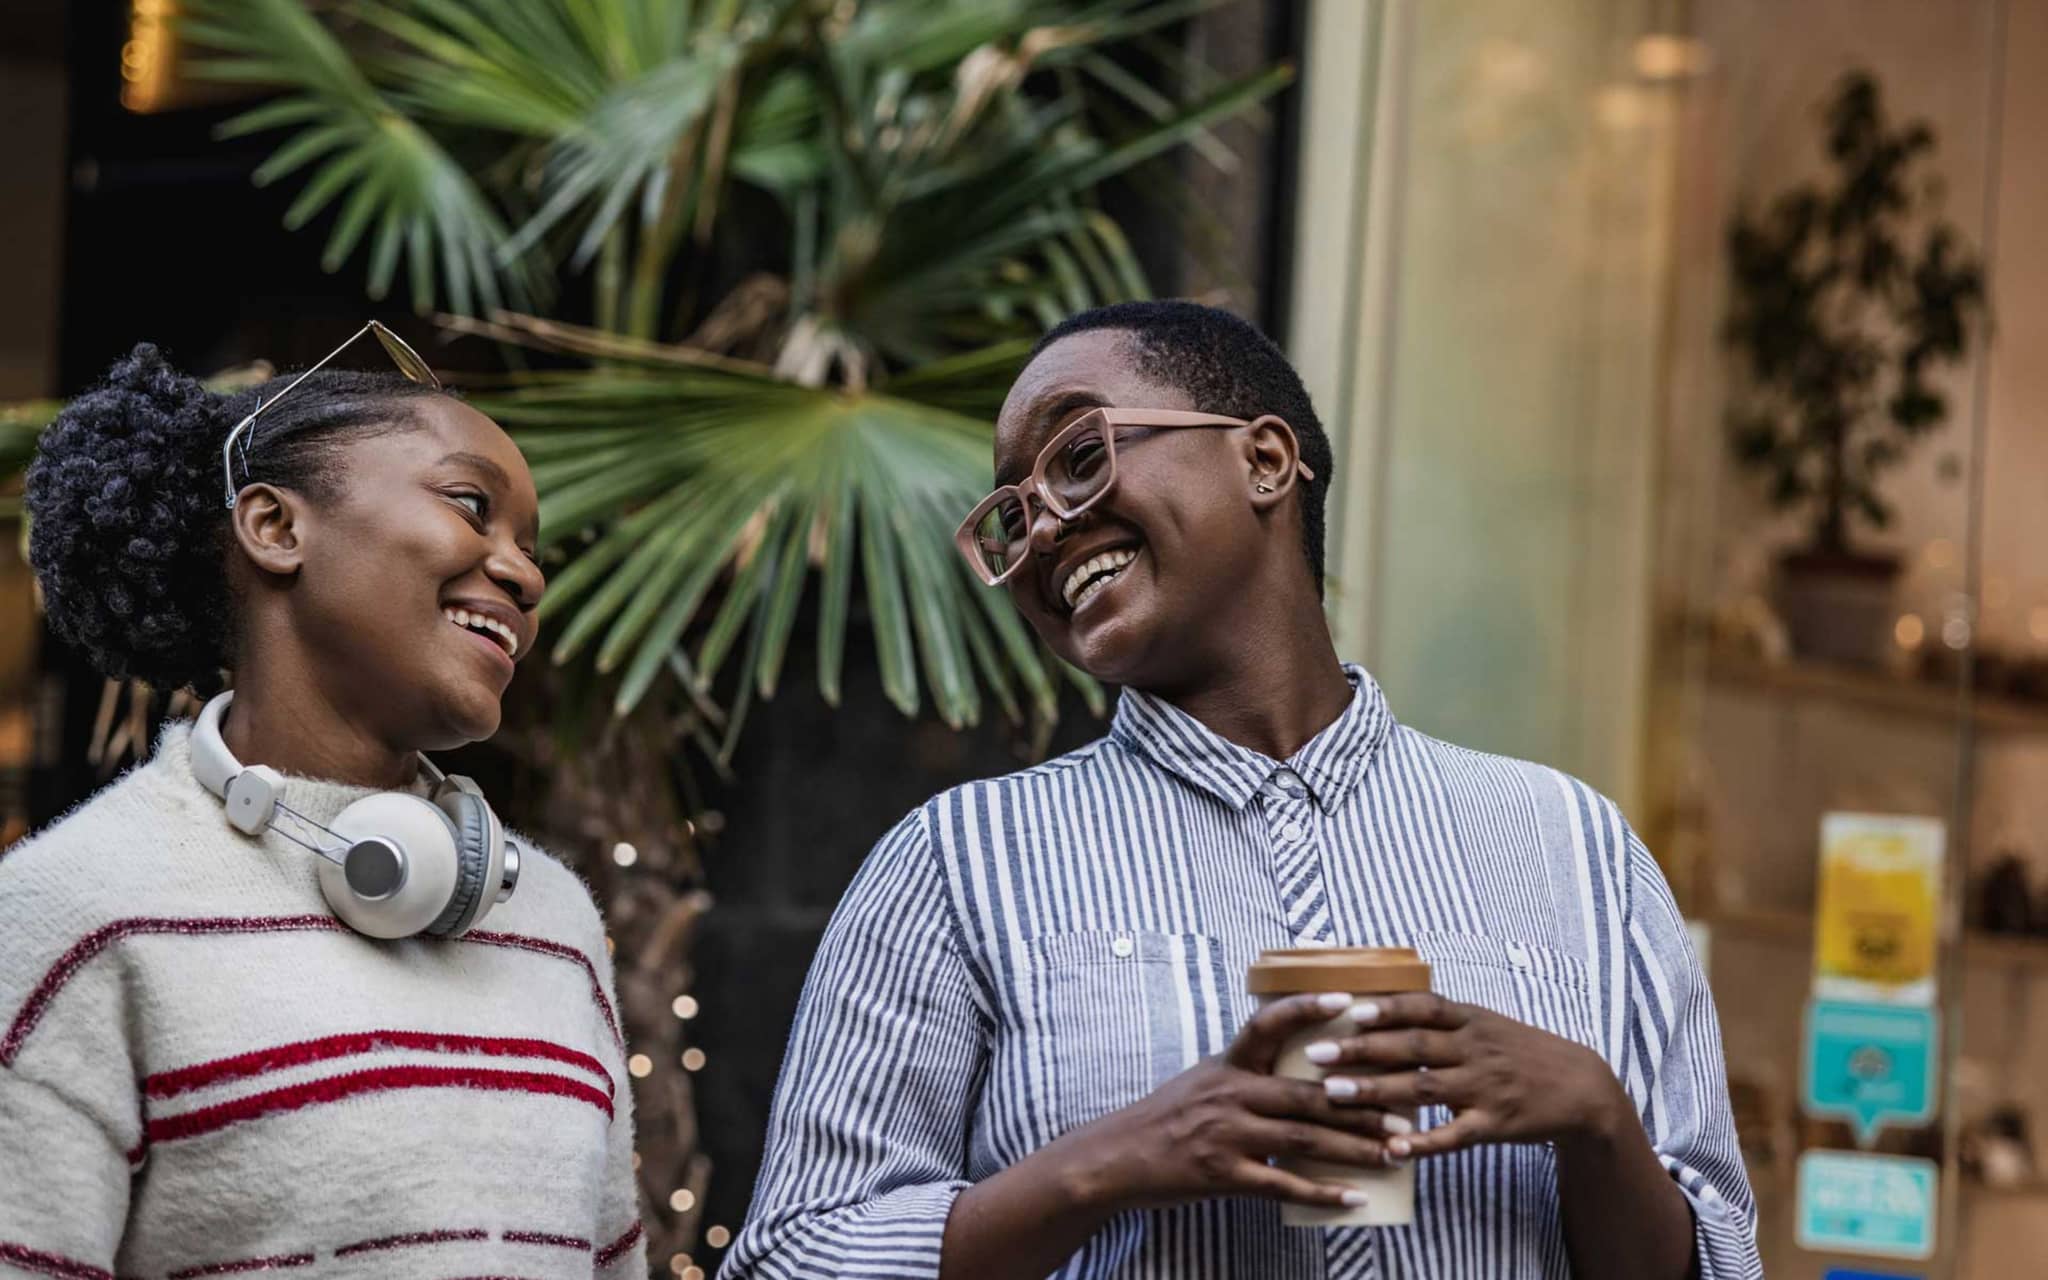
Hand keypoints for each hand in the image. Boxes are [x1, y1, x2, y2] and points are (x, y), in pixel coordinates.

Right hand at [1052, 992, 1408, 1213]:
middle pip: (1306, 1095)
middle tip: (1404, 1111)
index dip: (1308, 1009)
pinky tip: (1354, 1198)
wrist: (1118, 1157)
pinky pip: (1282, 1186)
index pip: (1269, 1025)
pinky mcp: (1224, 1175)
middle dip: (1361, 1104)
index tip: (1350, 1001)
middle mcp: (1229, 1094)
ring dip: (1354, 1148)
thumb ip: (1249, 1071)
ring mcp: (1227, 1135)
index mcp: (1227, 1064)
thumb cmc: (1167, 1117)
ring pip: (1303, 1140)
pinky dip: (1321, 1193)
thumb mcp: (1204, 1080)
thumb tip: (1303, 1064)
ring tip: (1395, 1152)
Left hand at [1312, 992, 1632, 1160]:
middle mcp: (1475, 1048)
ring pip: (1423, 1088)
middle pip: (1412, 1046)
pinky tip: (1391, 1149)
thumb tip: (1379, 1002)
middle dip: (1362, 1049)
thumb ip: (1440, 1017)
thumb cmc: (1520, 1052)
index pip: (1423, 1006)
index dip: (1385, 1007)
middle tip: (1318, 1053)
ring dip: (1376, 1091)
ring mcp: (1485, 1087)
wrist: (1581, 1087)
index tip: (1346, 1009)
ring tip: (1334, 1093)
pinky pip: (1453, 1135)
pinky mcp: (1494, 1124)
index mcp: (1471, 1019)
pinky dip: (1422, 1143)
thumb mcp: (1485, 1022)